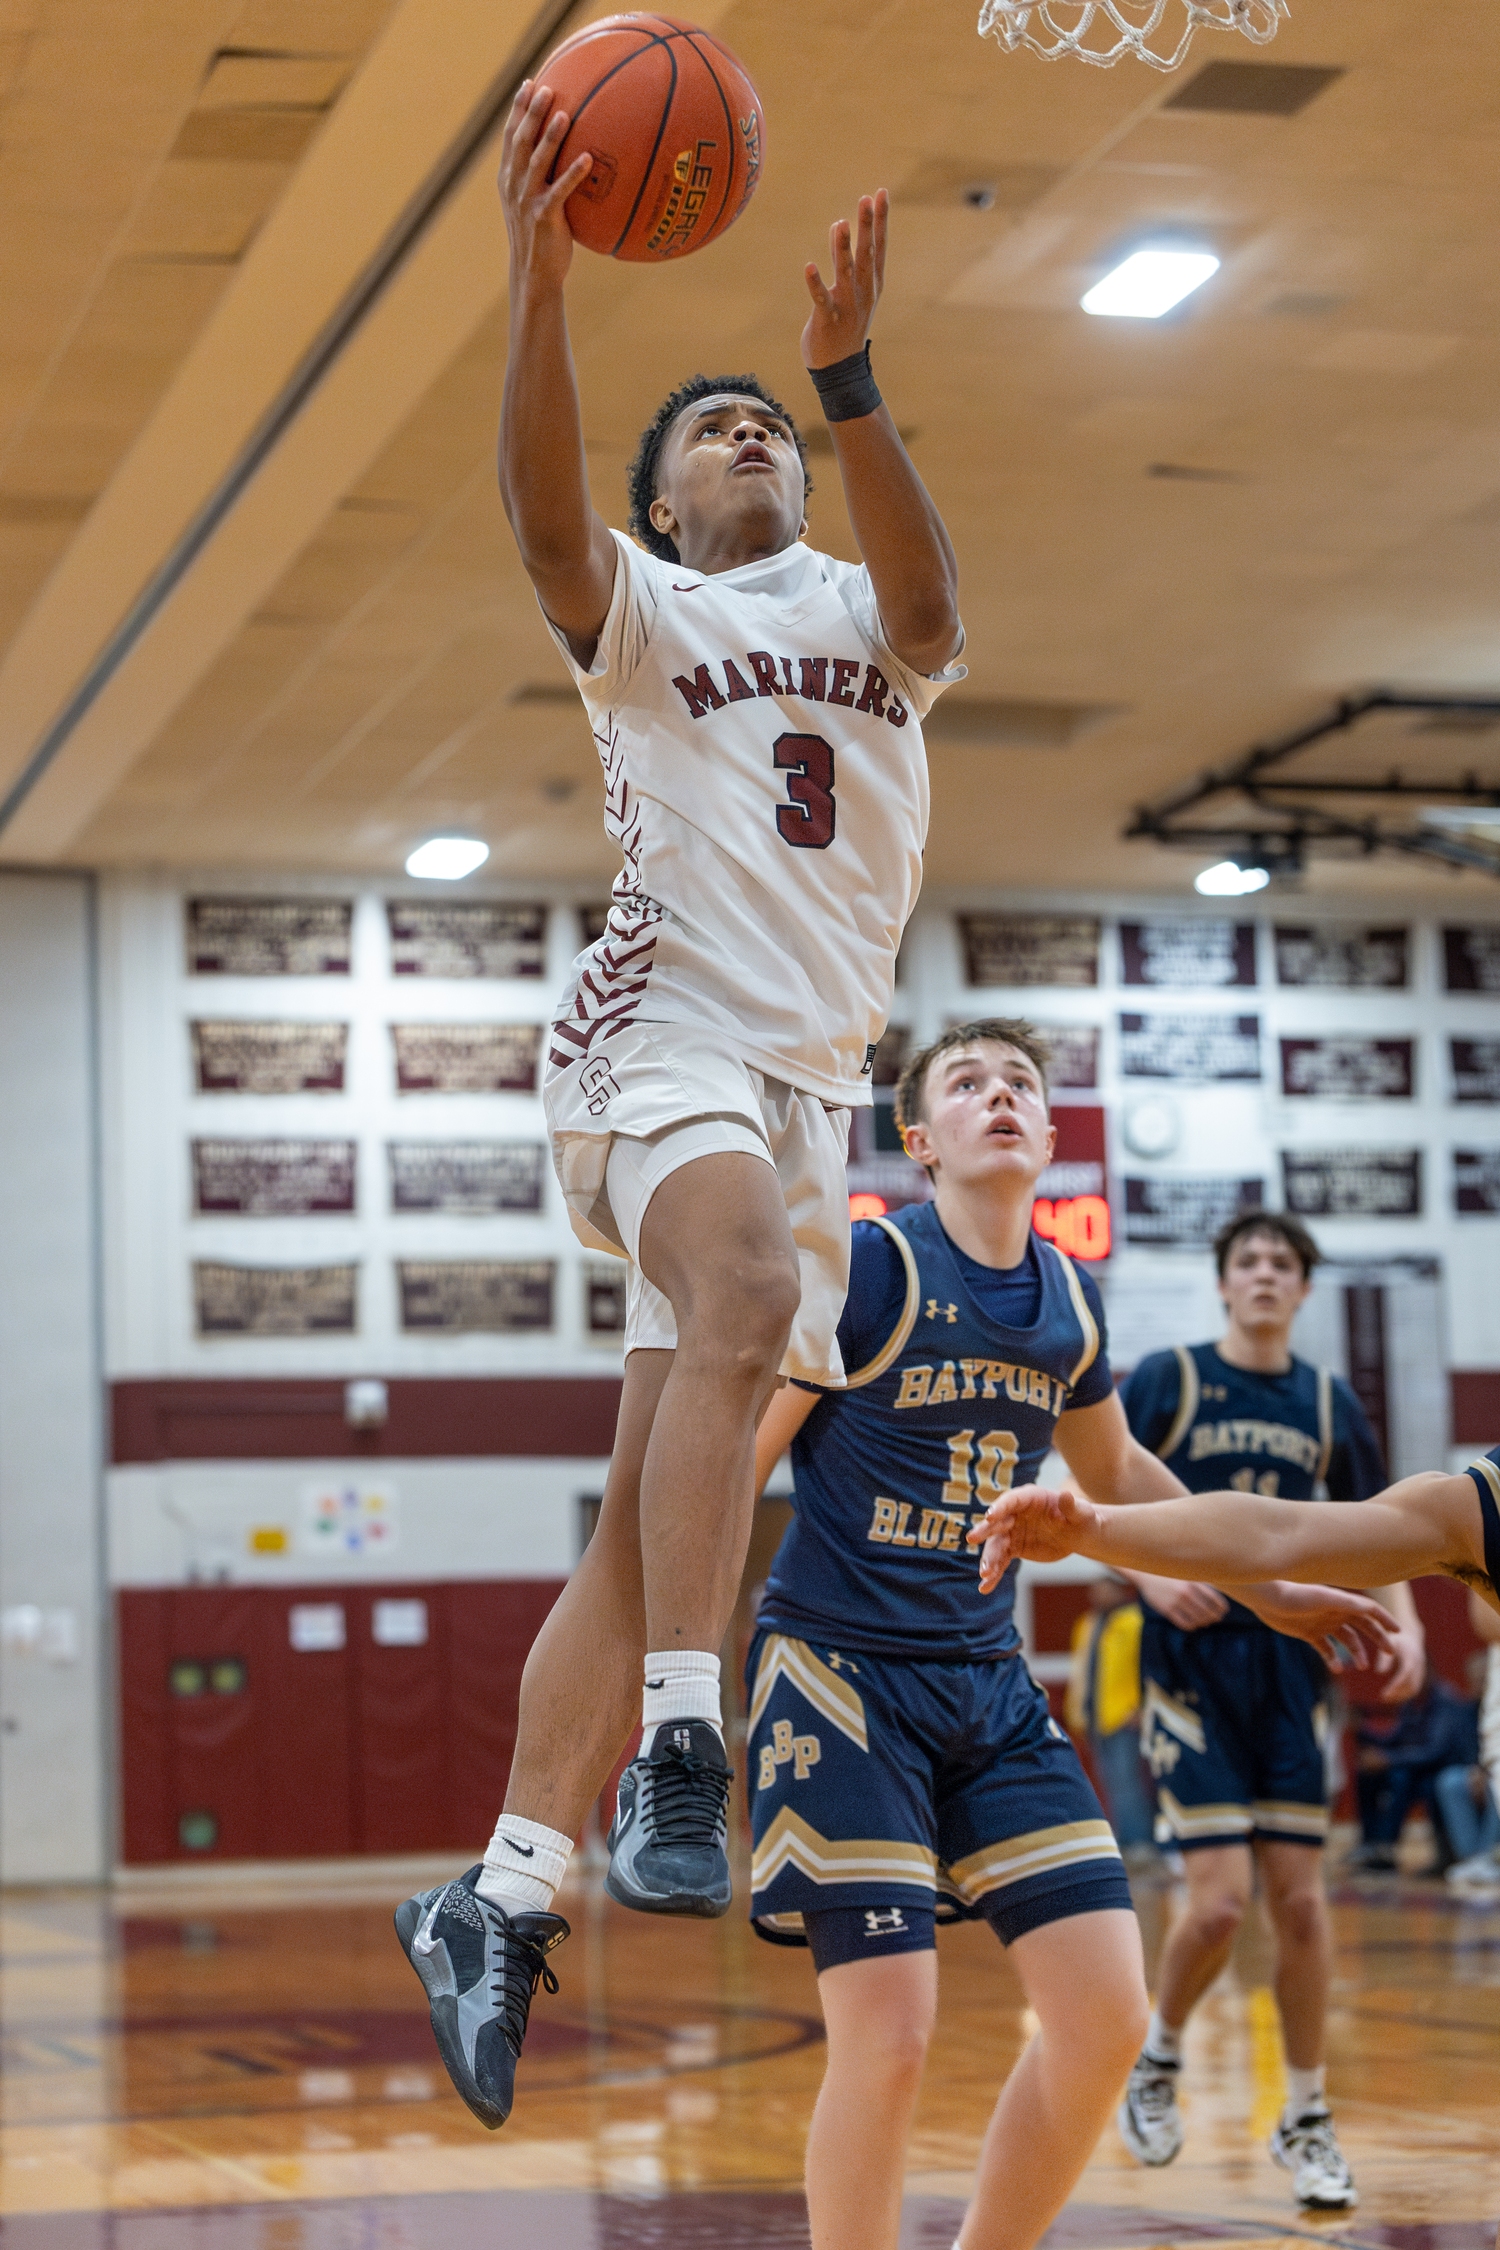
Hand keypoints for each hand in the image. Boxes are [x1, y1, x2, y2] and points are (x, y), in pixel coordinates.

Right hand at [499, 81, 592, 288]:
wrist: (534, 273)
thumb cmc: (539, 237)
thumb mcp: (531, 202)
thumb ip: (540, 177)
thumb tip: (566, 153)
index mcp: (508, 178)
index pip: (511, 136)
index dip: (518, 109)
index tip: (529, 84)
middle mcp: (514, 185)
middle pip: (521, 140)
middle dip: (532, 112)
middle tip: (546, 88)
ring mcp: (527, 200)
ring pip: (538, 161)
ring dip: (551, 136)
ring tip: (564, 114)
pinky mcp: (545, 216)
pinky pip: (561, 190)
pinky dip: (574, 173)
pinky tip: (589, 158)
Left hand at [802, 190, 886, 370]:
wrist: (841, 369)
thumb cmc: (847, 326)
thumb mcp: (855, 291)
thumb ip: (848, 259)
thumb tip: (842, 225)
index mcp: (872, 284)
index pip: (879, 246)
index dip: (880, 220)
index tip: (881, 193)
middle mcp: (863, 292)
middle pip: (867, 254)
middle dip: (867, 227)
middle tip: (866, 199)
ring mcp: (847, 307)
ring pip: (846, 273)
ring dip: (843, 249)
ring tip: (840, 224)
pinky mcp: (828, 320)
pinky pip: (821, 299)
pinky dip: (815, 284)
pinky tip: (809, 266)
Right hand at [967, 1484, 1101, 1590]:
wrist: (1079, 1534)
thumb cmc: (1082, 1518)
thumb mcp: (1081, 1512)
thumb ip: (1072, 1506)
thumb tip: (1066, 1495)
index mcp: (1030, 1498)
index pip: (1011, 1501)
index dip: (1000, 1507)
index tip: (989, 1517)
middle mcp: (1016, 1513)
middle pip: (997, 1523)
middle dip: (985, 1531)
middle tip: (972, 1539)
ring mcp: (1012, 1531)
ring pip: (996, 1545)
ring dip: (988, 1559)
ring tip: (984, 1575)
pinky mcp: (1014, 1548)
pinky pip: (1001, 1561)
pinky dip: (994, 1574)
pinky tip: (986, 1587)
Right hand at [1132, 1574, 1229, 1630]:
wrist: (1146, 1574)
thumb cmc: (1170, 1574)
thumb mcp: (1187, 1574)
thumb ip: (1202, 1584)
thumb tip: (1218, 1601)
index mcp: (1194, 1581)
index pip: (1215, 1599)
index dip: (1222, 1608)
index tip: (1223, 1611)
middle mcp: (1186, 1591)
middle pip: (1208, 1612)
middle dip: (1214, 1618)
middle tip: (1214, 1618)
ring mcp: (1176, 1601)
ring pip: (1198, 1620)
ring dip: (1203, 1623)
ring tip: (1203, 1621)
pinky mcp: (1167, 1610)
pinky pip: (1185, 1624)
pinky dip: (1192, 1626)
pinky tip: (1192, 1623)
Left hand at [1243, 1581, 1403, 1671]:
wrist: (1266, 1599)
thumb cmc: (1294, 1594)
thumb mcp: (1323, 1598)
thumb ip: (1346, 1603)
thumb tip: (1370, 1609)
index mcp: (1341, 1601)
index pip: (1369, 1610)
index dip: (1385, 1619)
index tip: (1399, 1632)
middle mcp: (1335, 1611)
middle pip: (1363, 1626)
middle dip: (1378, 1638)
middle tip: (1391, 1652)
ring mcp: (1322, 1623)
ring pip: (1346, 1640)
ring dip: (1356, 1652)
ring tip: (1363, 1666)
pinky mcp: (1308, 1633)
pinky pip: (1326, 1649)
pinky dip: (1333, 1659)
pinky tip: (1337, 1669)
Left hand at [1375, 1624, 1425, 1702]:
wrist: (1411, 1635)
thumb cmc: (1396, 1639)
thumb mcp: (1389, 1643)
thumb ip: (1385, 1657)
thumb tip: (1379, 1673)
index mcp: (1411, 1655)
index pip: (1406, 1672)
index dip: (1396, 1684)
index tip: (1385, 1693)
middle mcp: (1418, 1664)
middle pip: (1412, 1684)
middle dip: (1398, 1693)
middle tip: (1382, 1697)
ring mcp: (1421, 1670)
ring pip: (1414, 1688)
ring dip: (1401, 1696)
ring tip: (1384, 1698)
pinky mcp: (1420, 1674)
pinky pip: (1414, 1688)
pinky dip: (1404, 1694)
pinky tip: (1391, 1696)